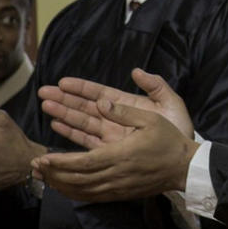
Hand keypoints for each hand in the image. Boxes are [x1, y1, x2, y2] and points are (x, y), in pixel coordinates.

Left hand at [31, 98, 199, 201]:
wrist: (185, 168)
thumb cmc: (168, 141)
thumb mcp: (150, 119)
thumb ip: (123, 111)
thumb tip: (101, 102)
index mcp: (120, 155)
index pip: (83, 162)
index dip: (60, 162)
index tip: (42, 158)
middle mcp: (115, 175)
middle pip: (76, 179)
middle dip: (53, 174)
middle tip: (34, 166)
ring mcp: (117, 187)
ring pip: (81, 191)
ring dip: (59, 185)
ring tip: (43, 176)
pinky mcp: (120, 194)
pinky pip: (91, 197)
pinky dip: (73, 193)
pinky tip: (63, 187)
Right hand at [38, 68, 193, 147]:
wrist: (183, 158)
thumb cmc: (179, 128)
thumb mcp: (170, 103)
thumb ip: (155, 85)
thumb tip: (137, 71)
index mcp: (127, 105)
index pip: (100, 93)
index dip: (81, 88)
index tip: (63, 82)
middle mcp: (115, 118)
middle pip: (85, 107)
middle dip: (65, 99)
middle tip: (44, 92)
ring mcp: (110, 134)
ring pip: (82, 122)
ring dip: (64, 114)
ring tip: (46, 106)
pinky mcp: (109, 150)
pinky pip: (87, 141)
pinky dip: (71, 134)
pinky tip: (57, 126)